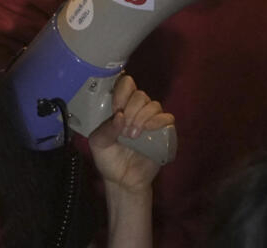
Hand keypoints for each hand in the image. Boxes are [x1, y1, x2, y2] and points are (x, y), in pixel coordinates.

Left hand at [89, 75, 173, 192]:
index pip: (125, 84)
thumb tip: (119, 116)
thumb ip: (105, 130)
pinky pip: (167, 117)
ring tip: (133, 135)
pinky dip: (159, 120)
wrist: (123, 181)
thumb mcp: (98, 144)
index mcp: (121, 107)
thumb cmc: (109, 159)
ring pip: (153, 105)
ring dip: (142, 117)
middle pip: (140, 94)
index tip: (116, 108)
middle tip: (124, 130)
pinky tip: (149, 129)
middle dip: (131, 110)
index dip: (122, 92)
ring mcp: (151, 119)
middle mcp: (137, 109)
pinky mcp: (164, 131)